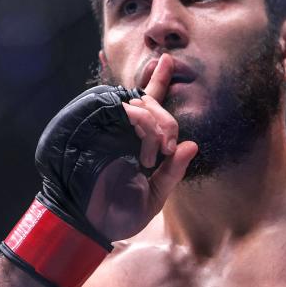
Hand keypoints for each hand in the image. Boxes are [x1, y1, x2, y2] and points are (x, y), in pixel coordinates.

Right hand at [86, 54, 197, 240]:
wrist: (93, 226)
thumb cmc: (122, 213)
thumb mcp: (156, 194)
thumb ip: (173, 171)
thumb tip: (192, 145)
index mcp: (136, 141)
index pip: (149, 105)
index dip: (159, 81)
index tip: (167, 60)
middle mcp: (122, 131)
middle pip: (147, 102)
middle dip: (165, 120)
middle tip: (168, 149)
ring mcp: (108, 129)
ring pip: (138, 104)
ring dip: (156, 124)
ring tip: (158, 152)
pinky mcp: (96, 129)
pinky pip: (124, 111)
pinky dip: (143, 125)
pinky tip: (149, 150)